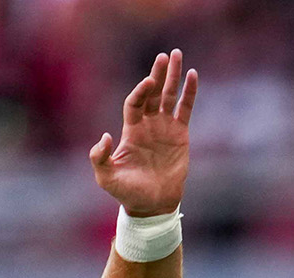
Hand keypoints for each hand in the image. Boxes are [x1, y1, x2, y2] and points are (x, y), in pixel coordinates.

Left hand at [90, 50, 196, 217]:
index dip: (141, 91)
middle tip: (165, 56)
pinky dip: (189, 93)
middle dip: (158, 74)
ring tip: (178, 55)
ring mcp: (165, 128)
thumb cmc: (127, 192)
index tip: (149, 82)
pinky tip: (193, 76)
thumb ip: (100, 158)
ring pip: (169, 96)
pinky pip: (185, 109)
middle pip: (153, 93)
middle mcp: (148, 124)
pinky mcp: (181, 135)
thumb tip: (106, 136)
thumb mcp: (106, 178)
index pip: (135, 103)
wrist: (152, 204)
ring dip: (174, 77)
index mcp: (131, 130)